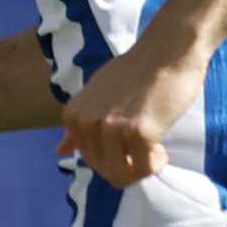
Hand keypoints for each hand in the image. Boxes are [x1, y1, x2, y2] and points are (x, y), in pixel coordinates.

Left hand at [54, 36, 202, 193]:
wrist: (168, 51)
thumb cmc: (137, 72)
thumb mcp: (96, 95)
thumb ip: (79, 124)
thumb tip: (58, 152)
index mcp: (73, 115)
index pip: (88, 159)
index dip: (113, 156)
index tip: (128, 139)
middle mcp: (86, 122)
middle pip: (104, 170)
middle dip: (128, 166)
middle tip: (145, 145)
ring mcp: (111, 127)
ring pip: (121, 176)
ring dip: (142, 168)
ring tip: (153, 148)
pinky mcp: (138, 132)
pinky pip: (145, 169)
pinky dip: (156, 164)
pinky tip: (161, 147)